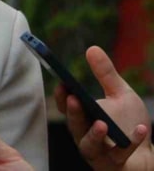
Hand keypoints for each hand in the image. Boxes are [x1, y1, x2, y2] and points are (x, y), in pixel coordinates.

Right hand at [54, 45, 153, 170]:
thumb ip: (105, 74)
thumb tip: (92, 48)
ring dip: (93, 136)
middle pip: (74, 126)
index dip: (62, 97)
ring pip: (89, 146)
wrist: (145, 155)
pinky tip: (140, 130)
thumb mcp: (120, 94)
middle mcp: (85, 136)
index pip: (66, 108)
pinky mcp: (115, 164)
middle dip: (73, 114)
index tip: (63, 83)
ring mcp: (99, 153)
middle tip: (75, 99)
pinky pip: (121, 156)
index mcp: (83, 118)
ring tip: (101, 123)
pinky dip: (130, 143)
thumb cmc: (128, 123)